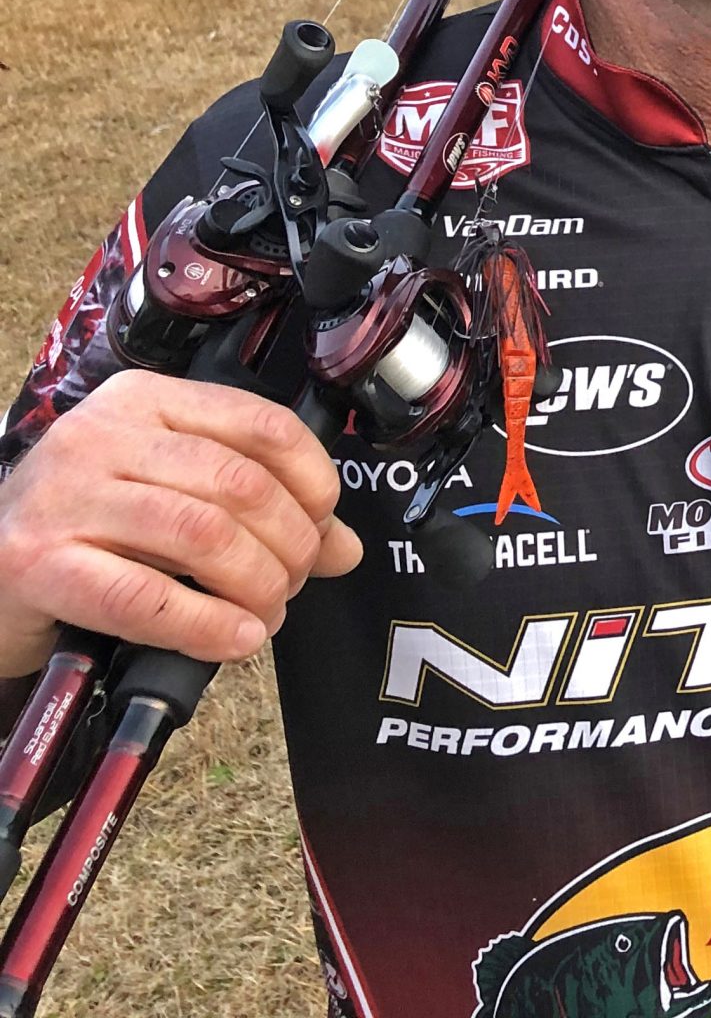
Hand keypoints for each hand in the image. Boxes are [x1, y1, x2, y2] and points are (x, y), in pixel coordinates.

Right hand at [0, 370, 362, 676]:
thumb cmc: (88, 529)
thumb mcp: (171, 496)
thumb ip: (258, 508)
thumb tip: (344, 547)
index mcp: (145, 401)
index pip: (261, 425)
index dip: (312, 480)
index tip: (324, 523)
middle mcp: (102, 436)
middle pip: (240, 484)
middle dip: (291, 543)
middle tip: (296, 580)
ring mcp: (65, 498)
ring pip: (203, 535)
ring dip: (257, 584)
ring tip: (267, 612)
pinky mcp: (38, 564)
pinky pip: (147, 597)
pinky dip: (207, 624)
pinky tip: (235, 637)